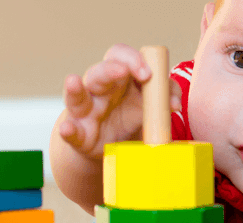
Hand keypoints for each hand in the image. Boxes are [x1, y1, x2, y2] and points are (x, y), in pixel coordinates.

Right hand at [58, 43, 181, 160]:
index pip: (119, 56)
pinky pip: (70, 129)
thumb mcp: (149, 105)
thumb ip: (165, 96)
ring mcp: (84, 110)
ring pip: (76, 96)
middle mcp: (97, 89)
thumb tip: (175, 103)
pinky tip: (67, 129)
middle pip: (98, 72)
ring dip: (75, 89)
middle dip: (110, 70)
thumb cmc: (130, 116)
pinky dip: (68, 130)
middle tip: (124, 71)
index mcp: (118, 77)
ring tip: (73, 82)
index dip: (132, 59)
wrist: (113, 147)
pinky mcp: (78, 133)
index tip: (148, 73)